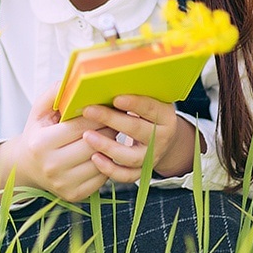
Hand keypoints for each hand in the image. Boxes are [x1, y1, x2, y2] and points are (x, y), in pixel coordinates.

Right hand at [0, 85, 113, 202]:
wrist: (27, 166)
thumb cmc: (38, 133)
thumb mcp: (40, 110)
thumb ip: (55, 92)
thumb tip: (75, 80)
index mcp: (41, 144)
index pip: (81, 127)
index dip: (99, 115)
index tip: (111, 105)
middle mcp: (51, 167)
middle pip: (94, 145)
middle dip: (109, 129)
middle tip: (118, 118)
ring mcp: (63, 184)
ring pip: (101, 162)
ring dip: (112, 147)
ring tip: (114, 133)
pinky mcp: (75, 196)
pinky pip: (102, 178)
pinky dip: (107, 164)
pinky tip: (107, 151)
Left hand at [80, 95, 199, 182]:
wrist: (161, 137)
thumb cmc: (146, 111)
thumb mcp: (148, 97)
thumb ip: (133, 89)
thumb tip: (104, 77)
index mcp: (165, 115)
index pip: (150, 108)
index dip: (134, 103)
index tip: (116, 98)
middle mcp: (162, 137)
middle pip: (137, 130)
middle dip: (111, 119)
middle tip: (89, 110)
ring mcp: (152, 157)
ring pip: (131, 156)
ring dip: (107, 146)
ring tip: (87, 136)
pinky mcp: (142, 171)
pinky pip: (126, 175)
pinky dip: (110, 169)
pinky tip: (94, 158)